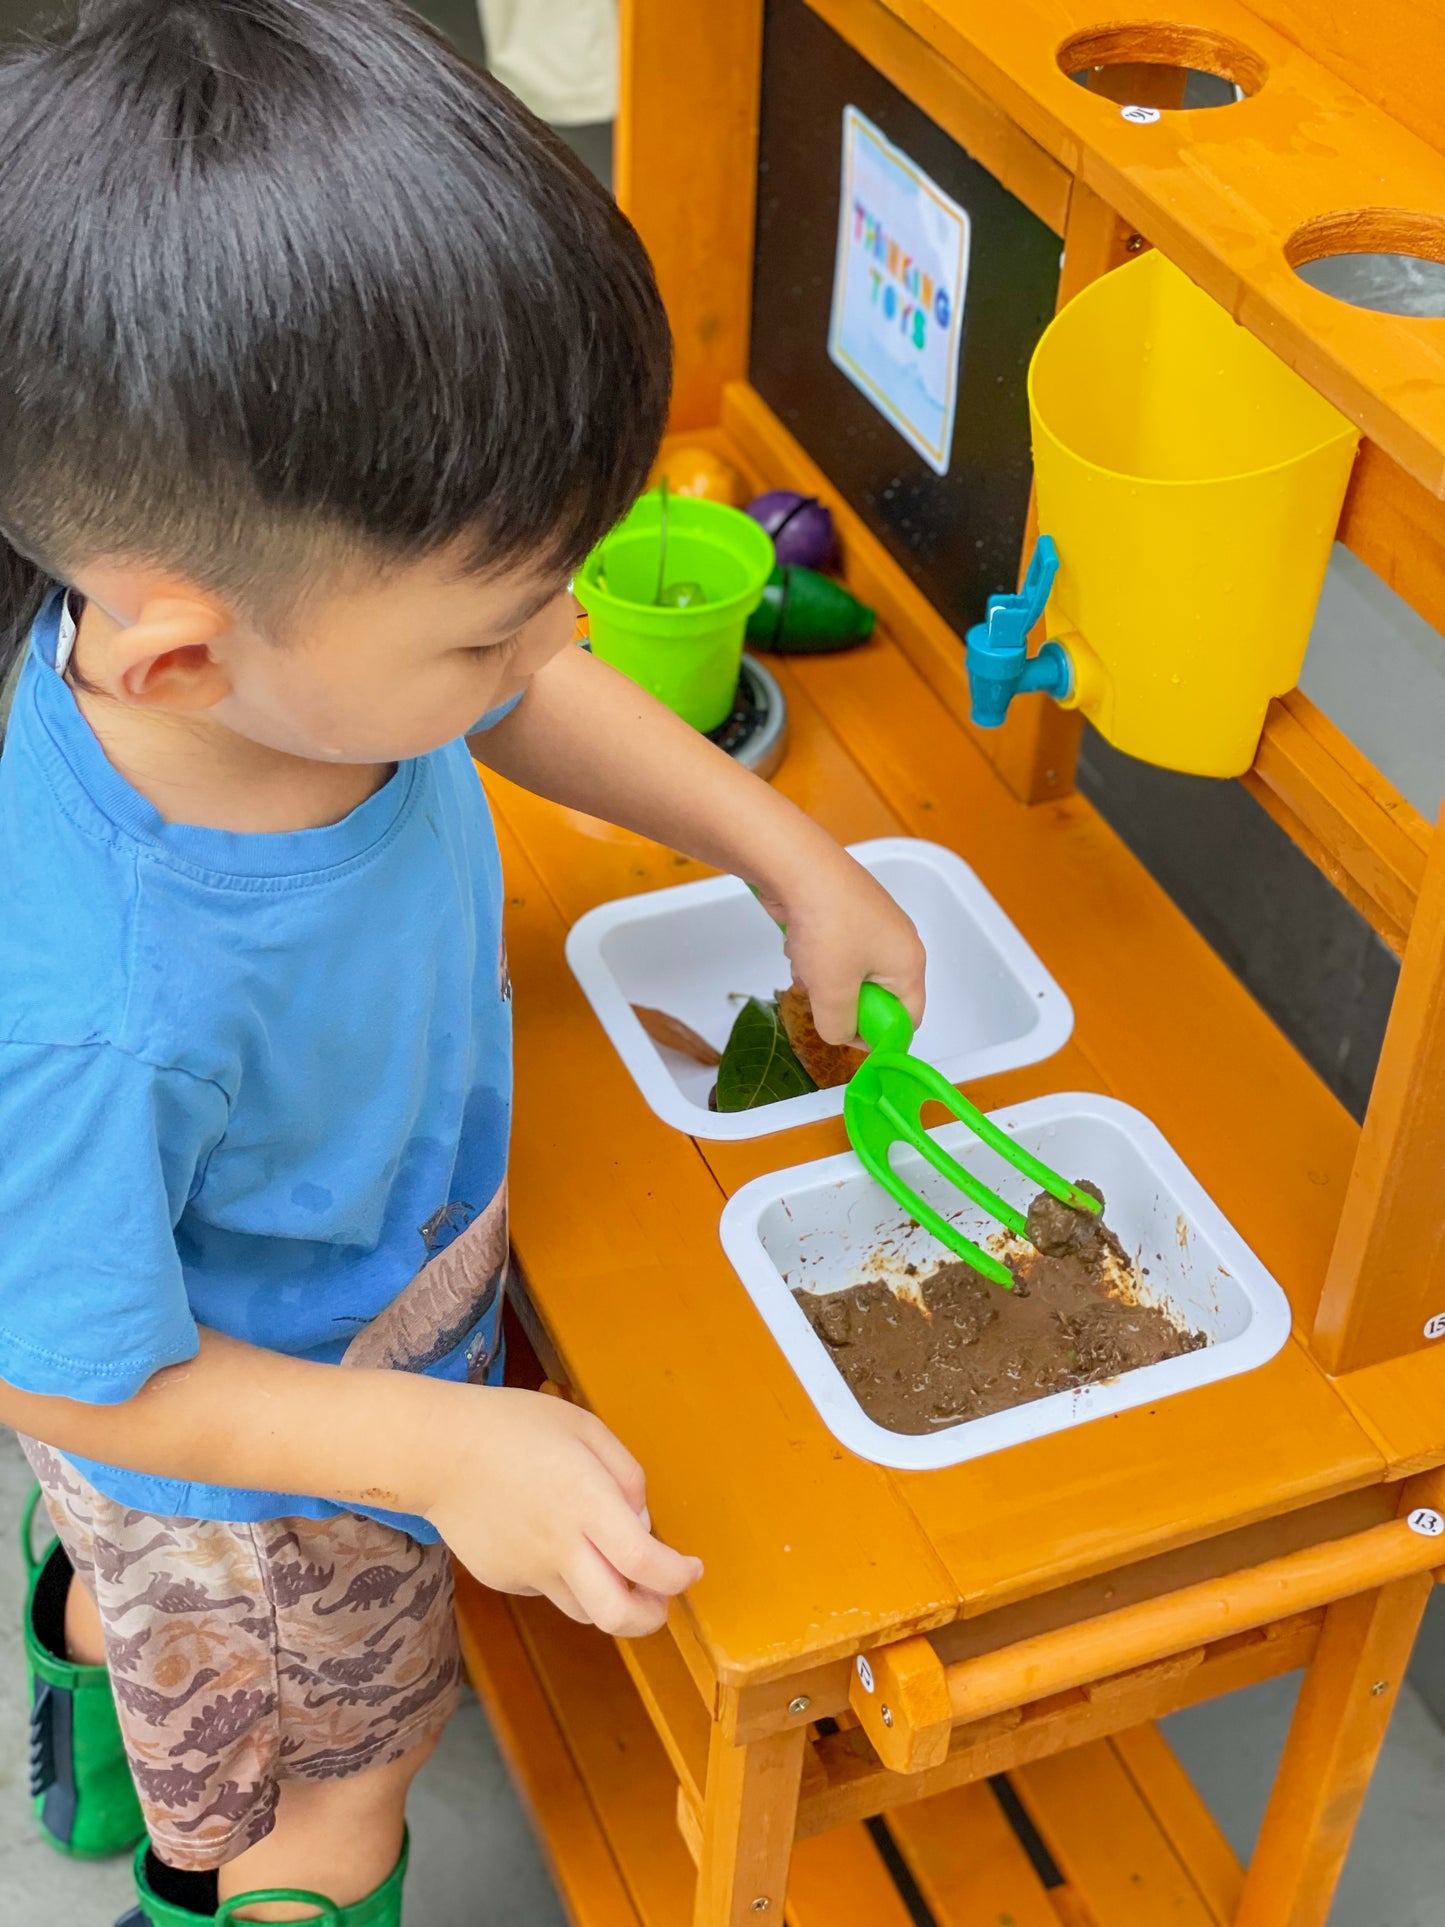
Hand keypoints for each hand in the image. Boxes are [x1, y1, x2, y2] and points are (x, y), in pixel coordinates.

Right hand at [425, 1387, 702, 1636]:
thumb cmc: (512, 1425)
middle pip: (617, 1615)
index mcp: (586, 1503)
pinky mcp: (503, 1579)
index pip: (645, 1564)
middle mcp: (560, 1546)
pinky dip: (565, 1574)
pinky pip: (548, 1588)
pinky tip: (548, 1535)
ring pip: (585, 1610)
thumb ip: (625, 1474)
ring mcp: (529, 1570)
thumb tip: (641, 1520)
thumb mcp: (583, 1426)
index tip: (691, 1568)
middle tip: (662, 1600)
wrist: (434, 1450)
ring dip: (610, 1599)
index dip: (678, 1576)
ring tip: (612, 1565)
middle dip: (651, 1618)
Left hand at [759, 847, 925, 1046]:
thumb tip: (840, 1034)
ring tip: (806, 963)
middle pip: (875, 996)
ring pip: (848, 974)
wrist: (797, 865)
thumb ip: (839, 1026)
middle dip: (842, 1001)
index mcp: (909, 962)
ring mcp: (870, 923)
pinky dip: (814, 954)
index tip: (848, 1036)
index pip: (908, 1017)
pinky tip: (799, 942)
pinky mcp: (844, 912)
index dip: (880, 1035)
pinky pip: (833, 950)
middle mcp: (897, 942)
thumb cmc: (827, 927)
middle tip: (821, 996)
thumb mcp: (833, 992)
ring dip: (822, 978)